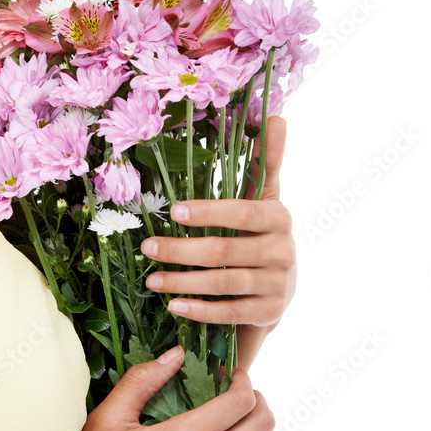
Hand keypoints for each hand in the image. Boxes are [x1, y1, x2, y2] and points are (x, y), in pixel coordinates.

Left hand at [140, 116, 295, 327]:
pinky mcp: (270, 312)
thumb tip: (277, 116)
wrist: (281, 285)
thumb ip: (266, 161)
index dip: (209, 212)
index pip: (241, 212)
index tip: (175, 212)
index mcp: (278, 216)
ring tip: (152, 279)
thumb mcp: (265, 197)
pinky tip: (174, 307)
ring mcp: (278, 284)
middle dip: (182, 251)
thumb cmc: (261, 231)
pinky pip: (231, 313)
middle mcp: (283, 250)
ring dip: (184, 283)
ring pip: (225, 283)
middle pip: (226, 250)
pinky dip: (201, 311)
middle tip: (147, 247)